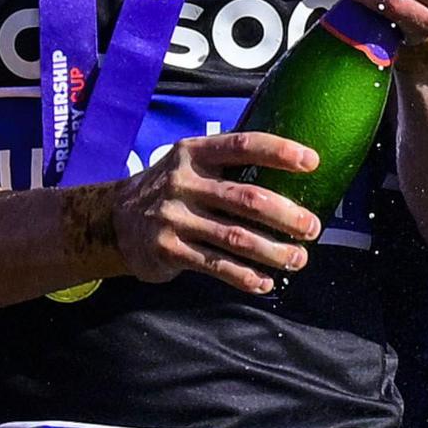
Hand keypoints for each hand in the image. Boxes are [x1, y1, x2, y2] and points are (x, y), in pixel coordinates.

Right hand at [103, 131, 321, 292]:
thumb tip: (291, 172)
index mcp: (195, 153)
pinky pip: (215, 265)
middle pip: (245, 199)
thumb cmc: (173, 190)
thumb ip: (229, 164)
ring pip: (235, 237)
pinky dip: (244, 276)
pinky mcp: (168, 249)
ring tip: (298, 259)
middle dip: (286, 215)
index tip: (312, 161)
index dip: (278, 152)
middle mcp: (184, 182)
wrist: (114, 221)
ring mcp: (174, 217)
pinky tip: (264, 282)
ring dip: (273, 251)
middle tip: (313, 227)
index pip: (243, 145)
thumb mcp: (191, 164)